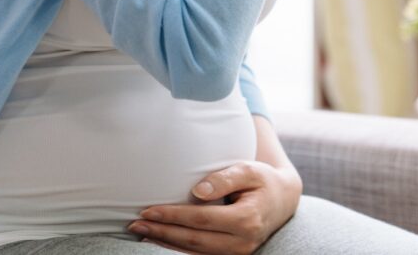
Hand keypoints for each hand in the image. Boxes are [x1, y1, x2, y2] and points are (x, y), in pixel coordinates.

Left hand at [127, 160, 302, 254]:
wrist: (282, 200)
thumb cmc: (262, 180)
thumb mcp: (249, 170)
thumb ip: (225, 178)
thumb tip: (197, 191)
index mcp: (246, 220)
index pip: (201, 219)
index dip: (172, 215)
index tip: (148, 210)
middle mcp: (242, 242)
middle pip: (194, 239)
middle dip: (162, 232)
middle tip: (134, 224)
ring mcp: (238, 253)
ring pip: (194, 251)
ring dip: (165, 243)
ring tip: (141, 233)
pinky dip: (178, 249)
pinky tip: (160, 241)